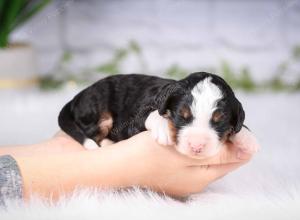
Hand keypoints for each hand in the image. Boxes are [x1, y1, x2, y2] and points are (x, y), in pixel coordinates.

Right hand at [111, 131, 255, 196]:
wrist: (118, 165)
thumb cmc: (149, 155)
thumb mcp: (184, 151)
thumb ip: (217, 153)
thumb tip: (250, 151)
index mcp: (203, 177)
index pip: (234, 158)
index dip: (234, 139)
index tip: (222, 122)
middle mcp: (196, 182)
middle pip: (219, 157)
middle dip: (215, 139)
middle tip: (202, 121)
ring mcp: (184, 179)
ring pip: (204, 156)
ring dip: (200, 141)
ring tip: (187, 129)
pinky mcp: (173, 174)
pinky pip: (190, 158)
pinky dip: (188, 146)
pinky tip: (178, 138)